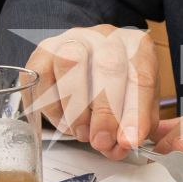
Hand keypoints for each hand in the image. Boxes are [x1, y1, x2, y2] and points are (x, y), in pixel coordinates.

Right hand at [23, 25, 158, 158]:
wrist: (88, 64)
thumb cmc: (117, 86)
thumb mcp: (137, 103)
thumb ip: (135, 125)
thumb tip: (124, 144)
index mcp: (136, 46)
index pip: (141, 76)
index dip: (135, 112)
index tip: (129, 140)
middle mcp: (106, 37)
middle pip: (108, 66)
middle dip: (105, 112)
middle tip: (102, 142)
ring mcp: (73, 39)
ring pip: (71, 62)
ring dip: (76, 107)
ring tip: (83, 134)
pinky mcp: (44, 51)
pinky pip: (42, 76)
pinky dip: (52, 107)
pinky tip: (65, 123)